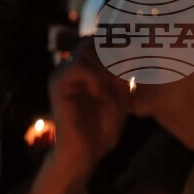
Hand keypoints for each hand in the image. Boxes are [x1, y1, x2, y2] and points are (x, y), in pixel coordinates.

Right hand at [49, 39, 129, 175]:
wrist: (84, 153)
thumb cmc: (102, 128)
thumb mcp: (120, 95)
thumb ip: (122, 71)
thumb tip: (134, 47)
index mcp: (83, 69)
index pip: (99, 41)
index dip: (119, 45)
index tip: (136, 60)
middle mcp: (69, 67)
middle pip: (92, 40)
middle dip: (113, 53)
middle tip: (125, 72)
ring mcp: (62, 74)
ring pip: (86, 49)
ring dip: (105, 65)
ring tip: (112, 86)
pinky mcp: (57, 84)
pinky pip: (78, 66)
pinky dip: (94, 77)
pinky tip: (99, 92)